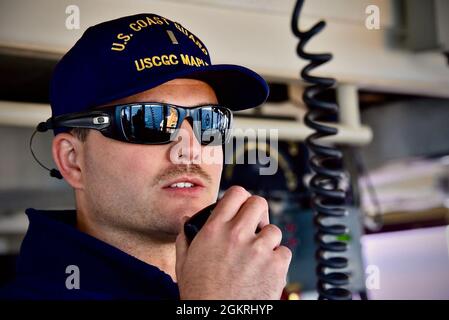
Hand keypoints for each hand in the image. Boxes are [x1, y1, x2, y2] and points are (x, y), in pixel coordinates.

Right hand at [176, 186, 291, 299]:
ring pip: (274, 230)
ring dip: (268, 241)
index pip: (236, 193)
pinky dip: (277, 260)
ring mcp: (259, 249)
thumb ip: (185, 237)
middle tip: (254, 225)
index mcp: (215, 230)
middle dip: (257, 213)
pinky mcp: (276, 266)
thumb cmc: (200, 295)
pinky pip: (284, 252)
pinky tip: (264, 271)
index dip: (241, 198)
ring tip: (257, 256)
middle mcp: (238, 234)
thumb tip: (185, 220)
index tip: (241, 206)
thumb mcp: (183, 263)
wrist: (217, 319)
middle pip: (259, 203)